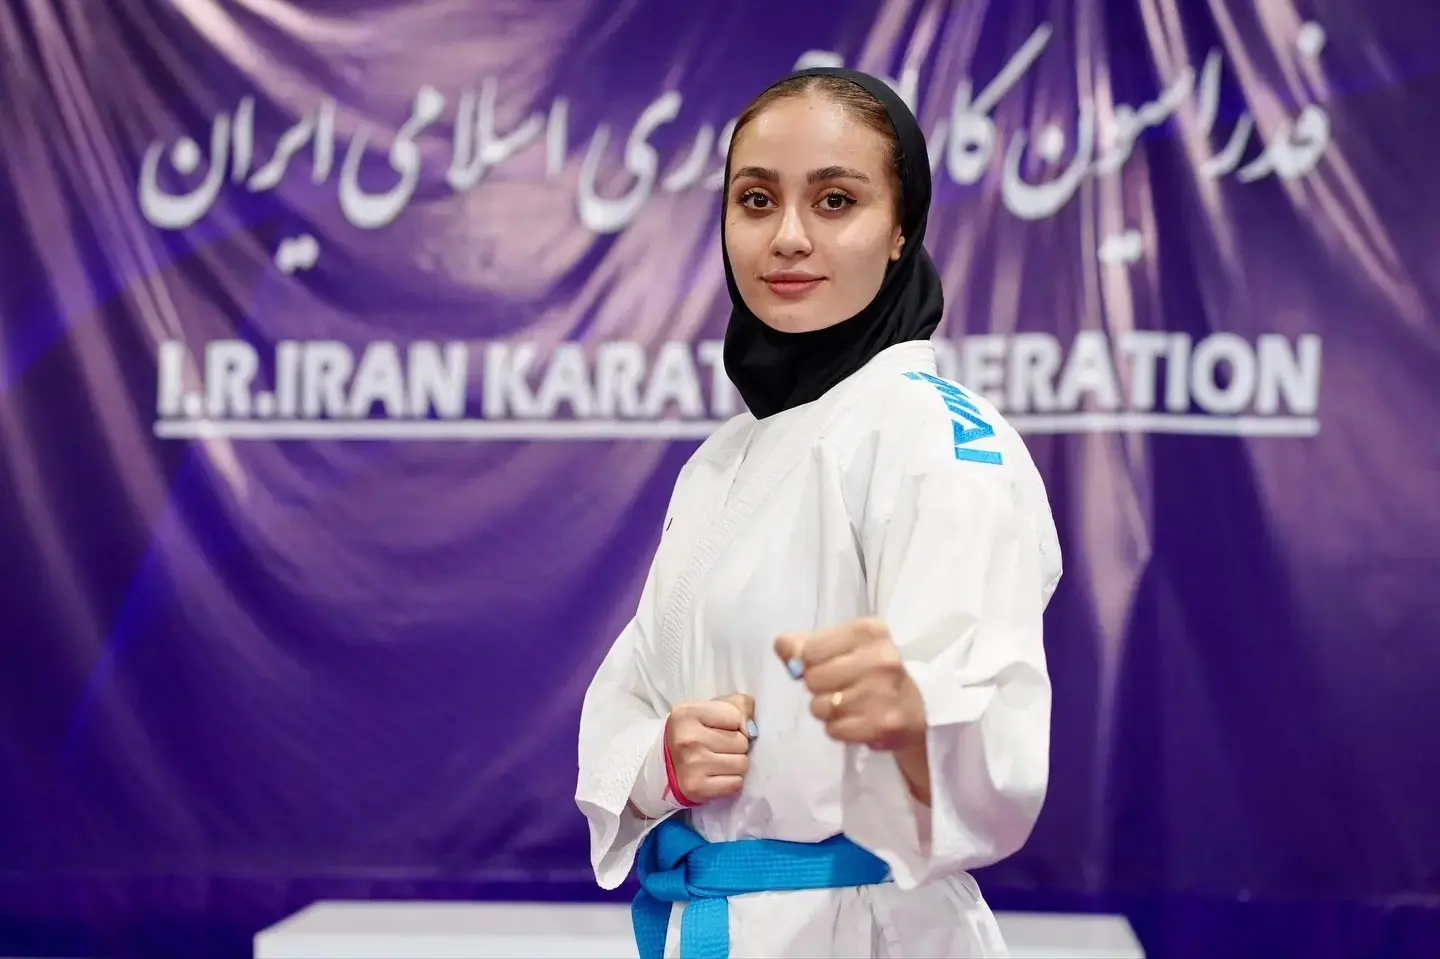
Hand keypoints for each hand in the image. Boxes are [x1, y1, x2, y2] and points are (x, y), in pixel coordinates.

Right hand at [665, 693, 755, 803]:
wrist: (666, 764)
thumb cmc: (695, 732)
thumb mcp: (712, 709)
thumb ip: (739, 706)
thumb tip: (752, 730)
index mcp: (688, 713)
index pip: (736, 717)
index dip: (736, 724)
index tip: (722, 729)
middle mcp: (688, 739)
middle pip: (741, 742)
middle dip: (737, 745)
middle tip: (720, 747)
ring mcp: (692, 765)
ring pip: (742, 764)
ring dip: (736, 764)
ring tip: (720, 761)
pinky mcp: (697, 788)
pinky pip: (736, 784)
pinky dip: (732, 781)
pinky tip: (718, 776)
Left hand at [775, 618, 925, 751]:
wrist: (915, 708)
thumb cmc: (870, 671)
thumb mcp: (842, 646)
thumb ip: (806, 643)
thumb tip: (782, 646)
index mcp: (869, 631)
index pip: (809, 650)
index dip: (810, 662)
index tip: (831, 665)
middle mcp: (881, 658)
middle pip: (813, 679)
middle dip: (819, 687)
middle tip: (841, 687)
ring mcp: (883, 693)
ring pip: (820, 707)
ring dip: (827, 710)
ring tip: (850, 704)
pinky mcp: (882, 724)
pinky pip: (834, 730)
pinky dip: (839, 728)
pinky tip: (857, 720)